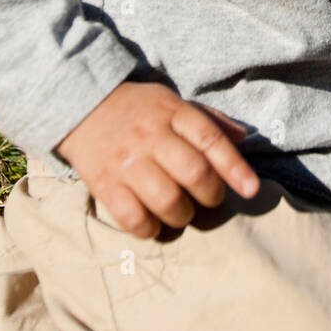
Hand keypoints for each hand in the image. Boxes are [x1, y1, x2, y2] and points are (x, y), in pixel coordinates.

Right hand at [56, 80, 259, 237]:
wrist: (79, 104)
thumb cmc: (136, 108)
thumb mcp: (172, 102)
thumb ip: (208, 120)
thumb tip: (244, 137)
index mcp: (172, 113)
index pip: (211, 140)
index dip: (235, 168)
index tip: (251, 189)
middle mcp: (150, 136)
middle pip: (194, 174)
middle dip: (211, 195)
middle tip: (208, 198)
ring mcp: (126, 162)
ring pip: (167, 200)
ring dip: (183, 215)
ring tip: (182, 211)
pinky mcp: (103, 184)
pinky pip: (132, 218)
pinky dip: (150, 228)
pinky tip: (154, 223)